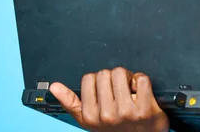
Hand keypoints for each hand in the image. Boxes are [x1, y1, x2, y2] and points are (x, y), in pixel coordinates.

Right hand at [49, 67, 169, 131]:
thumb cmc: (116, 128)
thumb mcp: (90, 120)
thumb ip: (71, 102)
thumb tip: (55, 87)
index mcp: (90, 116)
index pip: (88, 78)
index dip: (99, 81)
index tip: (106, 88)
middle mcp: (107, 115)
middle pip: (105, 73)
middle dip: (113, 78)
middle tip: (119, 89)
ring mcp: (126, 112)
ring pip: (121, 73)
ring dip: (127, 78)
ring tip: (130, 90)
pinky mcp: (145, 109)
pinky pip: (141, 79)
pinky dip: (142, 81)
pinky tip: (141, 92)